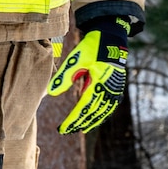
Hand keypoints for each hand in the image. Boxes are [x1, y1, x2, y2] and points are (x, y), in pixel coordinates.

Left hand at [50, 16, 131, 132]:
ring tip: (78, 128)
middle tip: (66, 131)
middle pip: (93, 113)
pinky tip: (93, 120)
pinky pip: (108, 107)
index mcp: (99, 83)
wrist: (111, 37)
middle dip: (79, 123)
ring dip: (90, 122)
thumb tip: (51, 93)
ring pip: (102, 113)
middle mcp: (109, 90)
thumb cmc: (92, 48)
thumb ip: (64, 77)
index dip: (73, 121)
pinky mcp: (116, 88)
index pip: (84, 108)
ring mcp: (115, 90)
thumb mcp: (76, 60)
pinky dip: (100, 115)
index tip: (62, 129)